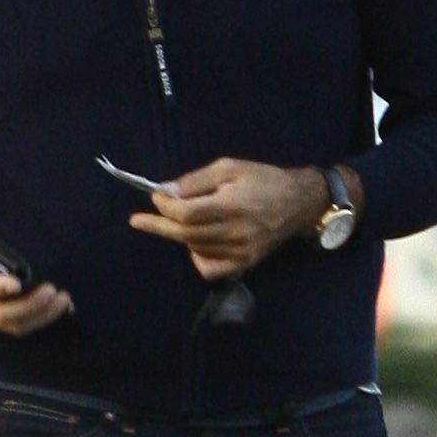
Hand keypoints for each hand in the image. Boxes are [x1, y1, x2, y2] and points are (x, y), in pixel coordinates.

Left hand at [127, 160, 330, 280]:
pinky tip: (198, 242)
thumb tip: (165, 191)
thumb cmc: (263, 179)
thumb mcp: (230, 167)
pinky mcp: (245, 264)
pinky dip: (197, 256)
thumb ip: (196, 180)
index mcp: (233, 204)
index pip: (186, 213)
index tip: (155, 196)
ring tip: (182, 220)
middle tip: (138, 220)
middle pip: (185, 234)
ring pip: (194, 249)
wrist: (298, 203)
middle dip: (158, 225)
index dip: (165, 206)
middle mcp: (237, 232)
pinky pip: (209, 269)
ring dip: (180, 235)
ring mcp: (241, 252)